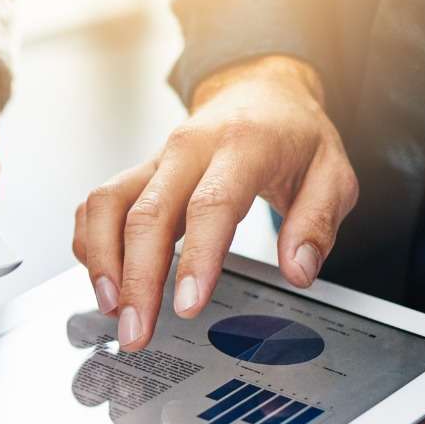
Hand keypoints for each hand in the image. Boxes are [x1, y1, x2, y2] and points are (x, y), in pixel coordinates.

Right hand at [72, 55, 358, 350]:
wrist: (258, 92)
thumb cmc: (291, 136)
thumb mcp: (333, 173)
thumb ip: (317, 224)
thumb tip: (298, 271)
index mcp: (242, 146)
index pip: (210, 205)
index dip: (195, 260)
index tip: (187, 306)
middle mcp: (187, 149)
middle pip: (146, 215)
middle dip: (136, 281)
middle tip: (136, 331)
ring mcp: (153, 161)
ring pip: (107, 206)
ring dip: (101, 262)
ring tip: (112, 309)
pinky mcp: (134, 173)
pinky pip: (96, 205)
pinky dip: (90, 243)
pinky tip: (103, 279)